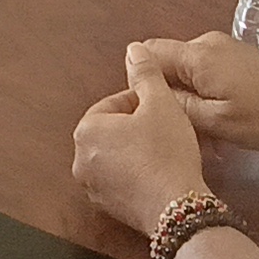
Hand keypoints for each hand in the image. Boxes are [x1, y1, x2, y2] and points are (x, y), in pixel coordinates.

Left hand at [73, 44, 214, 236]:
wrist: (177, 208)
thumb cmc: (166, 153)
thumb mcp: (161, 104)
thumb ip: (145, 74)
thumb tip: (134, 50)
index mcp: (86, 131)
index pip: (114, 104)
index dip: (143, 103)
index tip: (163, 109)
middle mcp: (81, 160)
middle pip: (113, 131)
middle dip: (138, 127)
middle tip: (166, 129)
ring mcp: (92, 187)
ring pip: (117, 156)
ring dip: (137, 150)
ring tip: (165, 151)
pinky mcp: (109, 208)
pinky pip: (122, 181)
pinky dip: (137, 174)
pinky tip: (160, 173)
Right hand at [129, 33, 258, 154]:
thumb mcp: (217, 121)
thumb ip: (178, 105)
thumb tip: (146, 89)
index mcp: (197, 56)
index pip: (146, 55)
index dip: (139, 84)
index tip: (148, 114)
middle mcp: (205, 44)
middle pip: (166, 64)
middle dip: (166, 98)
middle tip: (179, 132)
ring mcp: (222, 49)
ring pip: (186, 73)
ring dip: (188, 102)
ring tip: (205, 137)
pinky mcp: (236, 58)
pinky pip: (205, 74)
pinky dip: (205, 97)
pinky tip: (219, 126)